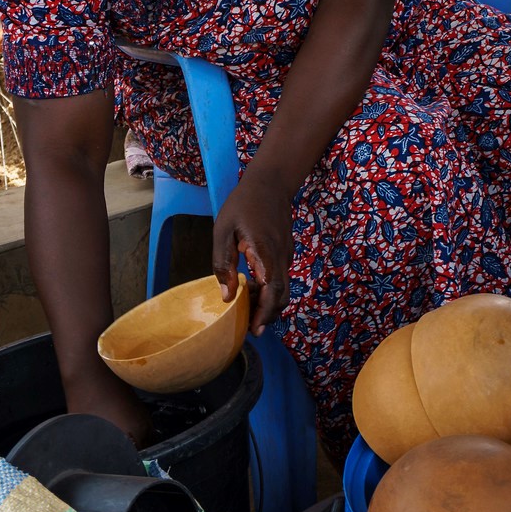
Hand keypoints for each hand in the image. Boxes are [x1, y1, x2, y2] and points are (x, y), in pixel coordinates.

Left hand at [212, 176, 291, 334]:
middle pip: (282, 296)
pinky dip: (270, 290)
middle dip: (268, 315)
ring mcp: (286, 255)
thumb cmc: (243, 204)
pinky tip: (253, 289)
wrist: (271, 183)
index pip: (271, 290)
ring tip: (249, 310)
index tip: (254, 328)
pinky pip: (281, 278)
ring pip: (284, 289)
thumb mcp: (224, 230)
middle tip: (250, 327)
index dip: (264, 313)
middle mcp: (281, 257)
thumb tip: (227, 295)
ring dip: (269, 304)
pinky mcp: (286, 253)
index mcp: (265, 252)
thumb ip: (224, 262)